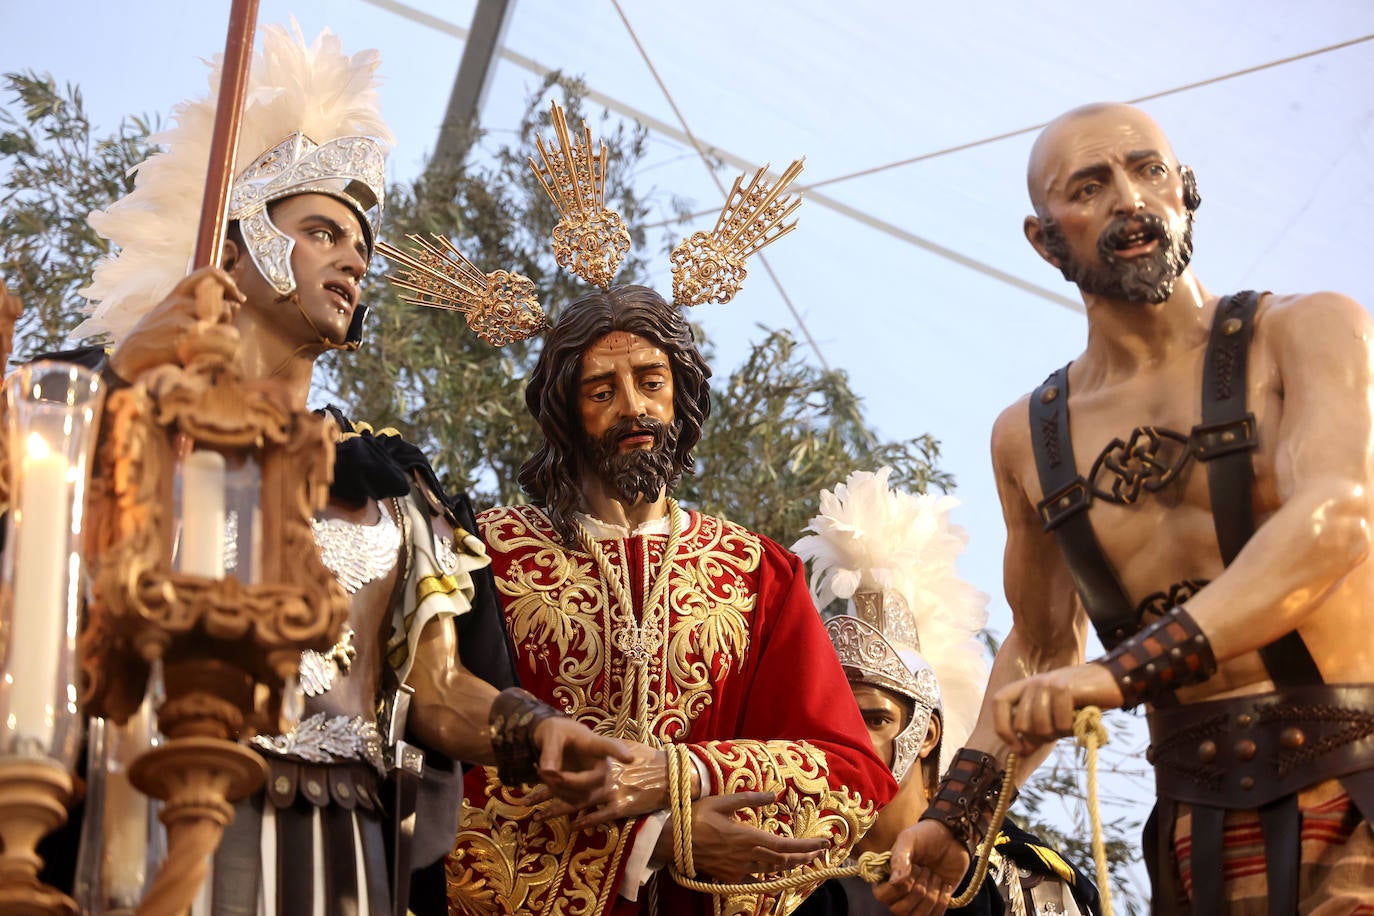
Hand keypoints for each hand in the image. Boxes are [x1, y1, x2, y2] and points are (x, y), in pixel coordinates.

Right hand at [107, 267, 243, 380]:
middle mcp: (179, 303)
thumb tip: (237, 304)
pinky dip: (215, 348)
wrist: (131, 358)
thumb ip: (203, 308)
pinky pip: (213, 340)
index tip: (237, 297)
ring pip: (220, 321)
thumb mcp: (174, 315)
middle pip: (221, 303)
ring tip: (206, 343)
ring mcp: (179, 320)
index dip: (228, 282)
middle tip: (218, 328)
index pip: (209, 273)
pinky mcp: (182, 339)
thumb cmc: (157, 337)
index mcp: (177, 294)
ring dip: (221, 333)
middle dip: (227, 317)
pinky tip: (203, 354)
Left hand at [528, 740, 673, 828]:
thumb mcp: (629, 749)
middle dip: (546, 792)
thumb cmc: (652, 759)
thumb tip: (601, 750)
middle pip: (567, 786)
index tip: (538, 771)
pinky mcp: (621, 807)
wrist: (673, 775)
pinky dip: (585, 821)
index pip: (573, 765)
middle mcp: (604, 775)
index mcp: (604, 759)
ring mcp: (612, 792)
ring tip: (538, 816)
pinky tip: (572, 825)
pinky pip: (598, 816)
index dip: (553, 770)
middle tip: (527, 799)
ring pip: (577, 804)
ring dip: (557, 811)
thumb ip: (612, 751)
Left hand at [530, 716, 632, 805]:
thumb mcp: (551, 734)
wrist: (555, 743)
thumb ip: (550, 751)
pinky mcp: (585, 793)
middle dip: (567, 781)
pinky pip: (574, 804)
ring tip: (540, 776)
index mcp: (595, 745)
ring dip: (558, 791)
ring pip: (582, 796)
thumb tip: (546, 771)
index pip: (610, 747)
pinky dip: (556, 801)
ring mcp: (594, 782)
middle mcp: (600, 765)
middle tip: (543, 771)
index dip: (619, 753)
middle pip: (593, 780)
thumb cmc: (558, 733)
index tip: (629, 758)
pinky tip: (544, 796)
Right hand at [674, 791, 829, 881]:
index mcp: (747, 837)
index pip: (784, 846)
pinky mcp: (728, 876)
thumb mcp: (722, 801)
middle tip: (820, 851)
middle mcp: (746, 857)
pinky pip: (755, 876)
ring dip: (790, 865)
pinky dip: (769, 871)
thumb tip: (774, 794)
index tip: (824, 842)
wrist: (671, 842)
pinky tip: (774, 867)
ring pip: (771, 870)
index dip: (806, 846)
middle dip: (804, 857)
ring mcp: (738, 869)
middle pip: (783, 861)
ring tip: (803, 858)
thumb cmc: (695, 817)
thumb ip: (749, 798)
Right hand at [873, 820, 968, 915]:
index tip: (912, 868)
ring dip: (930, 896)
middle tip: (925, 869)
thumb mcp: (909, 839)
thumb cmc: (925, 835)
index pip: (882, 896)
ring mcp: (917, 901)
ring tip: (935, 876)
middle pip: (899, 911)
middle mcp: (899, 892)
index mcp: (887, 876)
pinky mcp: (935, 905)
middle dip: (917, 890)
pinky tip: (945, 885)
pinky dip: (942, 902)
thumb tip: (895, 881)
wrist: (952, 837)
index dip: (898, 886)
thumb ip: (899, 858)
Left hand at [992, 663, 1121, 755]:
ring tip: (1070, 724)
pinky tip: (1080, 719)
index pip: (999, 702)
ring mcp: (1048, 683)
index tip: (1019, 748)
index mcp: (1026, 687)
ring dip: (1058, 733)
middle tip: (1058, 732)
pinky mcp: (1064, 688)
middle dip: (1040, 738)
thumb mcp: (1054, 715)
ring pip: (1039, 726)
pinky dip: (1071, 728)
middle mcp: (1033, 683)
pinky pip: (1060, 722)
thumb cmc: (1081, 702)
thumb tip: (1020, 751)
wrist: (1111, 682)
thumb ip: (1035, 728)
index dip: (1003, 727)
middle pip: (1022, 724)